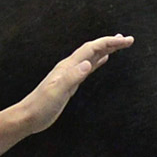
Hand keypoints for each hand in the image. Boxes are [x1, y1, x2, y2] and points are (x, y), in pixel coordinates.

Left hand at [17, 35, 132, 134]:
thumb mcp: (57, 92)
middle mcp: (70, 67)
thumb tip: (87, 64)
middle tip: (128, 40)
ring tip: (118, 45)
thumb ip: (72, 77)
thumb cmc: (41, 106)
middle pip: (93, 49)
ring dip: (106, 49)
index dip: (110, 42)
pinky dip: (98, 61)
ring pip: (91, 57)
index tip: (126, 40)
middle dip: (111, 43)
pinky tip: (103, 61)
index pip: (92, 49)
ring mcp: (70, 74)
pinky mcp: (70, 83)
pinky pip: (88, 68)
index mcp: (68, 67)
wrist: (28, 116)